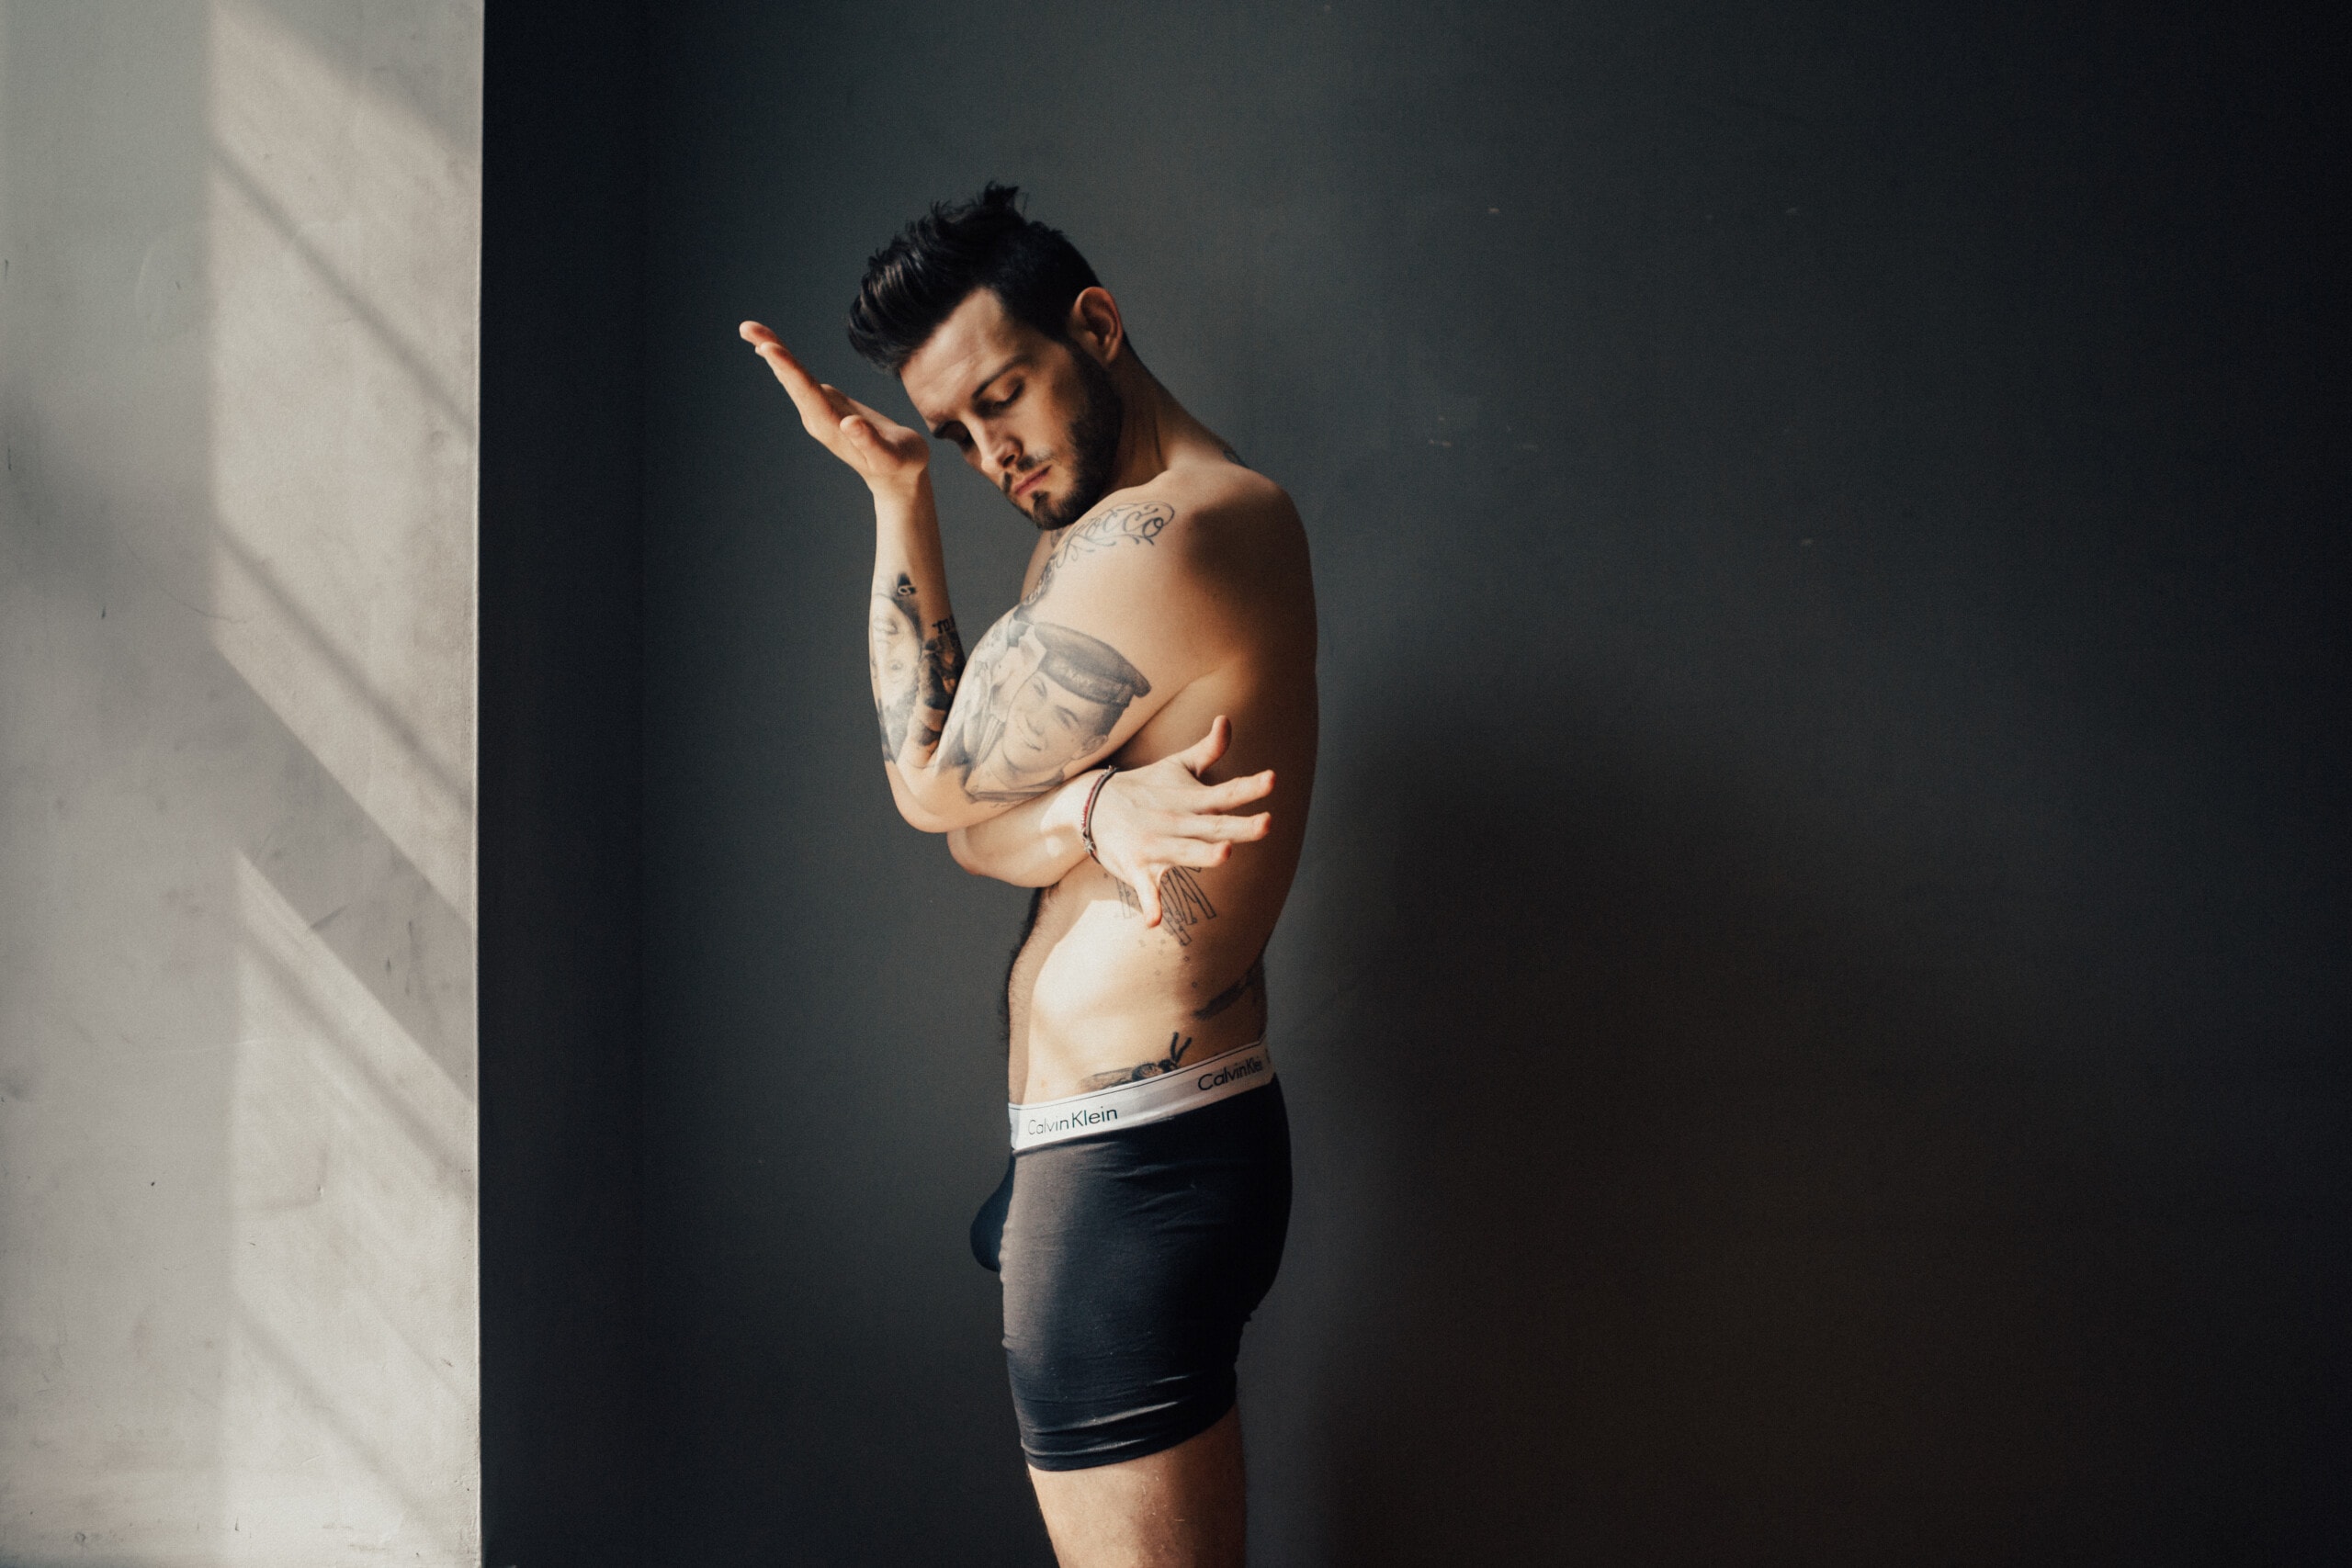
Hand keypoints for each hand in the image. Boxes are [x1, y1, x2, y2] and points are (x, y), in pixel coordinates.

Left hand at [739, 321, 929, 493]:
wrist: (896, 477)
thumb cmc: (900, 465)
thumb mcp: (890, 457)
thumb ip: (870, 443)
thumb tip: (849, 422)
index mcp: (830, 427)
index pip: (806, 393)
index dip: (788, 369)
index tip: (768, 348)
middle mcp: (817, 418)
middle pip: (791, 380)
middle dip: (771, 352)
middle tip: (747, 327)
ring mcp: (819, 411)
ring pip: (792, 377)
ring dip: (772, 352)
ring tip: (750, 330)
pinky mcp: (825, 405)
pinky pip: (800, 379)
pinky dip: (785, 362)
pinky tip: (771, 350)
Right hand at [1086, 716, 1274, 926]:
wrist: (1091, 804)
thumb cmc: (1145, 786)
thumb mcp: (1175, 765)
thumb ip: (1207, 749)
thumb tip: (1226, 719)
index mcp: (1190, 799)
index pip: (1225, 793)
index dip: (1249, 787)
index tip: (1272, 779)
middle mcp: (1176, 821)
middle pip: (1213, 826)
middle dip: (1240, 826)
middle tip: (1268, 823)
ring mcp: (1156, 844)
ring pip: (1184, 852)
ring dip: (1202, 854)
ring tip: (1224, 854)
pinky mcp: (1137, 866)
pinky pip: (1144, 889)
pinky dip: (1149, 904)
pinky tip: (1155, 921)